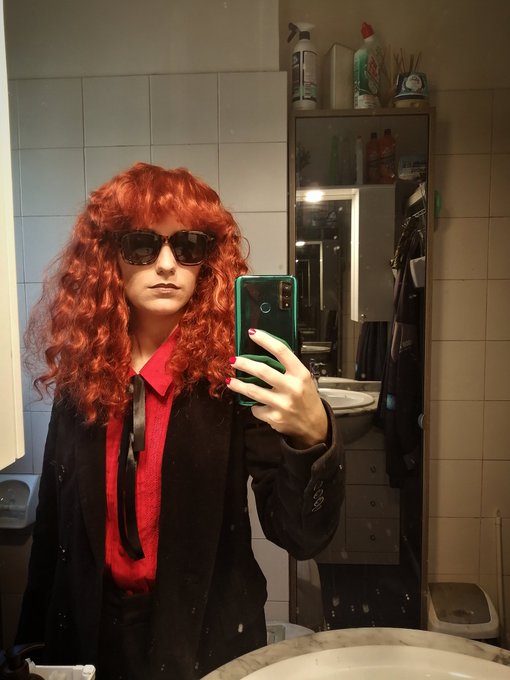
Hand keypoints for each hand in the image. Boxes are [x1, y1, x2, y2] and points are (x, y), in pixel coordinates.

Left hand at [225, 328, 327, 448]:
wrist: (314, 424)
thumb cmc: (306, 398)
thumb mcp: (303, 378)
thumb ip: (287, 367)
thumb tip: (263, 352)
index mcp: (300, 374)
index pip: (281, 351)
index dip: (265, 340)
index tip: (253, 333)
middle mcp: (292, 388)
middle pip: (263, 371)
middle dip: (244, 364)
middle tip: (234, 360)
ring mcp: (283, 404)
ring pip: (253, 391)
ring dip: (238, 385)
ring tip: (230, 380)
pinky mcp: (275, 418)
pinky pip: (256, 408)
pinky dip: (254, 405)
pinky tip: (256, 404)